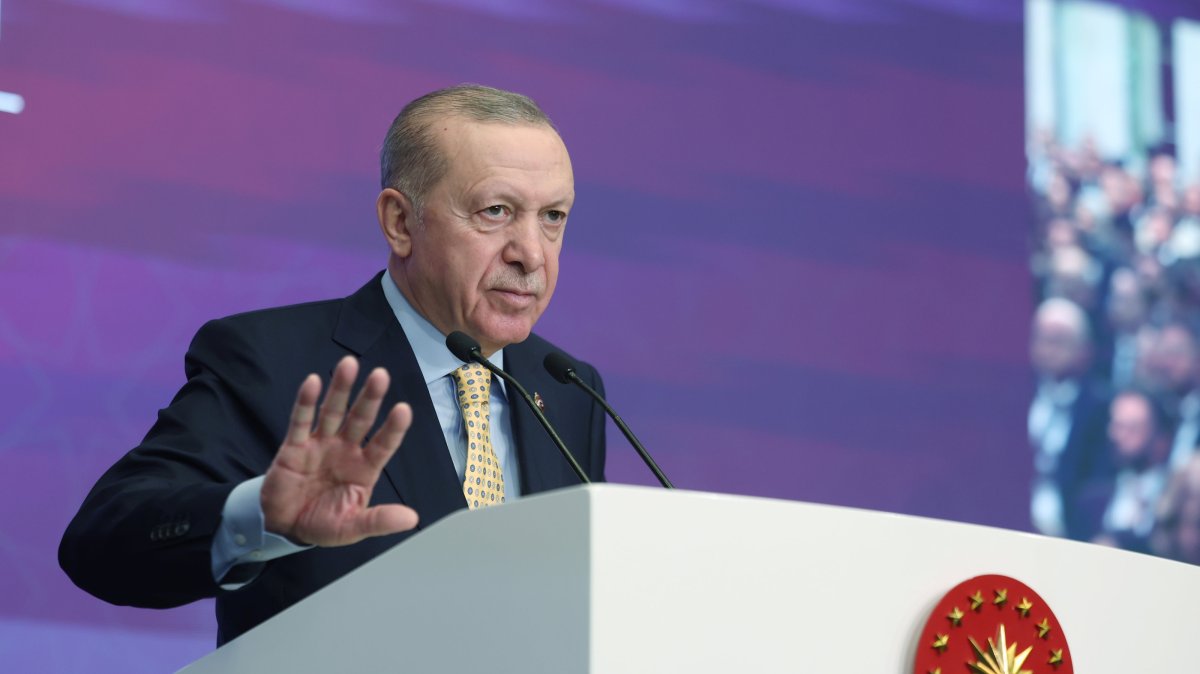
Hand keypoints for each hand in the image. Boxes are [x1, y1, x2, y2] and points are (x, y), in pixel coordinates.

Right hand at [261, 355, 418, 546]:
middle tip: (381, 375)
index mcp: (364, 468)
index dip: (393, 429)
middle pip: (360, 419)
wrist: (284, 528)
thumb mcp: (353, 528)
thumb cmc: (323, 523)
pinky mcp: (294, 446)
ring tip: (349, 364)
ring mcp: (321, 444)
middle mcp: (346, 450)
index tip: (404, 410)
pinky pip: (301, 421)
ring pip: (333, 412)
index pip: (383, 444)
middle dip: (370, 398)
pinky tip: (313, 382)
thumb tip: (412, 519)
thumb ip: (379, 521)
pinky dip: (306, 402)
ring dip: (341, 389)